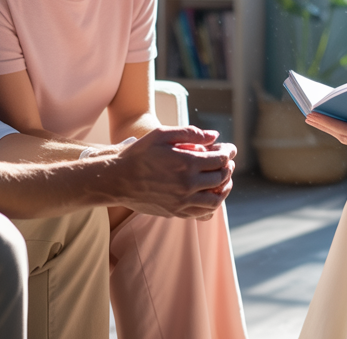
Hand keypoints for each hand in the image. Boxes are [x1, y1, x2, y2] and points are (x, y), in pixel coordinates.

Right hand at [110, 127, 235, 219]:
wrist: (117, 179)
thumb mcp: (162, 134)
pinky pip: (203, 213)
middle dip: (228, 167)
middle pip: (221, 178)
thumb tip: (215, 137)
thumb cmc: (139, 153)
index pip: (220, 159)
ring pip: (216, 199)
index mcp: (186, 163)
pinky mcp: (176, 212)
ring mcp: (182, 201)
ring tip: (223, 180)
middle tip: (226, 161)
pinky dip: (212, 205)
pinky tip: (210, 195)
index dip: (229, 152)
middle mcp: (187, 184)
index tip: (229, 149)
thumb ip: (190, 133)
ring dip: (224, 188)